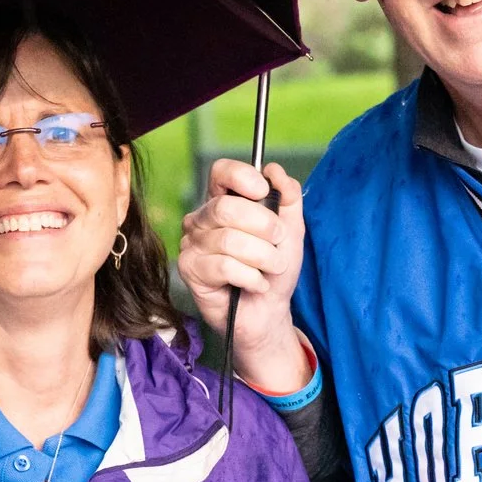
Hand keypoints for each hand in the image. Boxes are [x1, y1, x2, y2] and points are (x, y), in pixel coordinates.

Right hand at [177, 158, 311, 393]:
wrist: (269, 312)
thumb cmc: (274, 270)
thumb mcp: (291, 230)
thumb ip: (288, 196)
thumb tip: (273, 170)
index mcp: (224, 202)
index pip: (221, 172)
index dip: (242, 177)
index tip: (263, 191)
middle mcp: (202, 219)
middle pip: (226, 208)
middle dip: (264, 227)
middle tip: (278, 244)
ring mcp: (192, 244)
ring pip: (229, 240)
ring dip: (263, 258)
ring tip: (271, 269)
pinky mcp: (190, 270)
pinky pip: (223, 266)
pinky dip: (251, 277)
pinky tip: (256, 284)